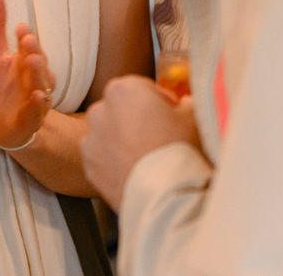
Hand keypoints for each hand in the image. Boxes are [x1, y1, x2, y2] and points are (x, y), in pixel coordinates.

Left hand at [0, 0, 54, 148]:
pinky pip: (36, 111)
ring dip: (37, 74)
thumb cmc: (1, 84)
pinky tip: (35, 96)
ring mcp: (36, 98)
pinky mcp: (31, 118)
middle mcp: (36, 77)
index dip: (26, 39)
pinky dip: (37, 104)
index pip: (29, 47)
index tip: (20, 27)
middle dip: (33, 51)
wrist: (5, 124)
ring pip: (41, 84)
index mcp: (27, 60)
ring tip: (31, 62)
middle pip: (38, 63)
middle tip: (27, 41)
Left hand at [81, 75, 199, 209]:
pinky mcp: (89, 166)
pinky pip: (102, 157)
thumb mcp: (194, 119)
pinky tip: (135, 171)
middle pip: (121, 109)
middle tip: (159, 136)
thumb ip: (187, 105)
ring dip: (122, 139)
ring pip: (108, 133)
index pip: (141, 87)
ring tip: (146, 157)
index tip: (171, 114)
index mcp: (124, 90)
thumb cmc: (180, 151)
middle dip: (137, 118)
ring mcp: (91, 139)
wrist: (164, 196)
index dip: (159, 101)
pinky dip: (114, 162)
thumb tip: (186, 104)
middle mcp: (100, 110)